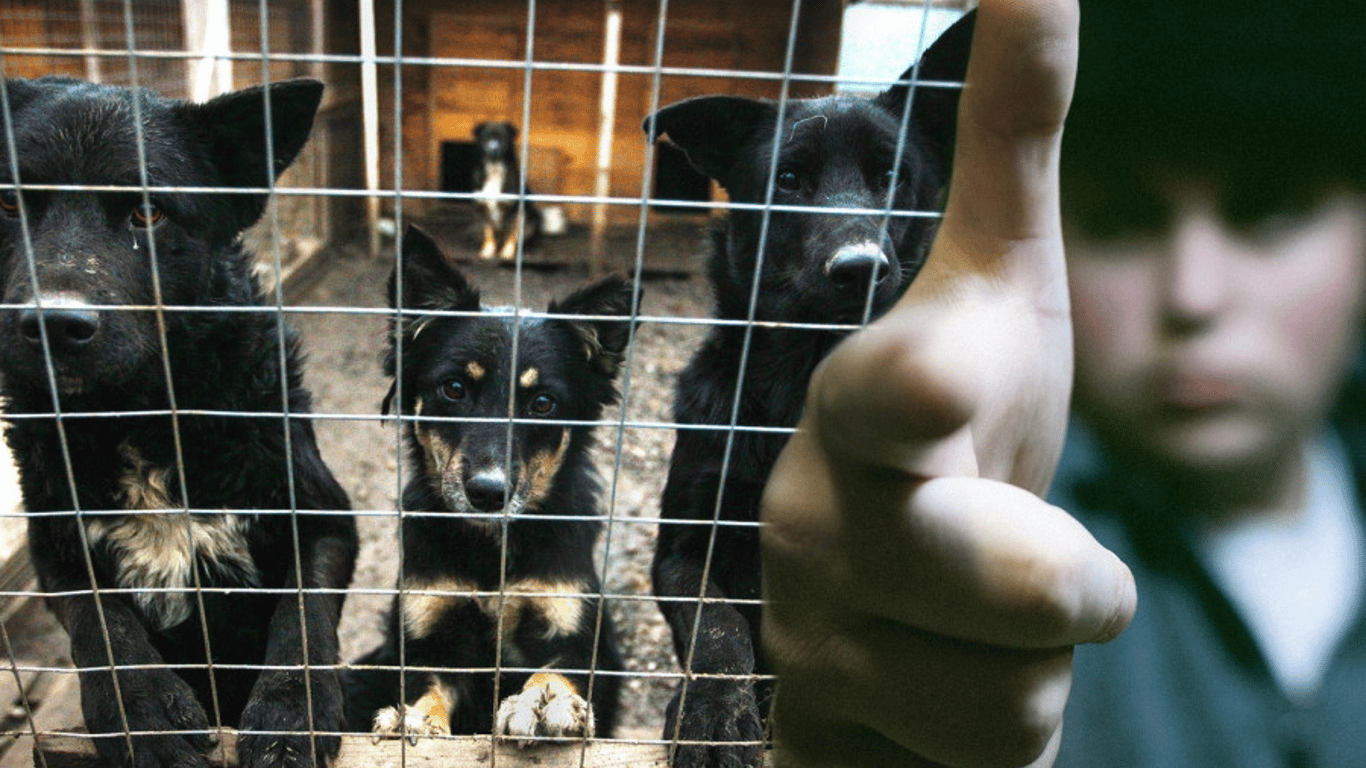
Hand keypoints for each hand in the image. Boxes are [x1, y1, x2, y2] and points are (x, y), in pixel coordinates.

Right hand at [760, 1, 1136, 765]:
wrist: (883, 606)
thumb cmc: (961, 436)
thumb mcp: (1005, 297)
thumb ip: (1015, 147)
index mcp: (866, 409)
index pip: (889, 396)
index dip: (920, 393)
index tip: (949, 373)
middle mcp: (814, 520)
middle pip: (1014, 585)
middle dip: (1067, 583)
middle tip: (1048, 568)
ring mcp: (814, 641)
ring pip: (1019, 702)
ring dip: (1036, 663)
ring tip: (974, 621)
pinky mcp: (824, 735)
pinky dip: (997, 737)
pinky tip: (940, 686)